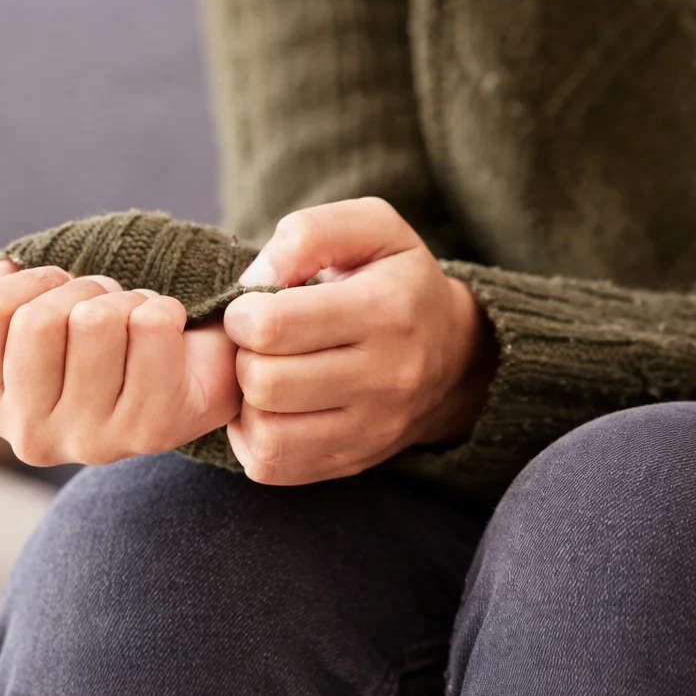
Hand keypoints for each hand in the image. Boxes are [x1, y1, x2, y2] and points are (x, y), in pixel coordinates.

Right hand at [0, 261, 240, 466]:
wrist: (184, 369)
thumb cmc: (93, 335)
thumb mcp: (20, 309)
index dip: (32, 281)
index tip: (58, 294)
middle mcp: (30, 438)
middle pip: (39, 320)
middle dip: (79, 289)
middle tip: (102, 305)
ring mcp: (91, 441)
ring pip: (95, 320)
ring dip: (122, 299)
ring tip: (131, 322)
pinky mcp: (152, 430)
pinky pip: (150, 326)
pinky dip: (163, 309)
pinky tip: (165, 337)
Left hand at [222, 197, 496, 484]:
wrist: (453, 355)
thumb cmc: (396, 281)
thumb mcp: (371, 229)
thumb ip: (309, 234)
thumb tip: (256, 281)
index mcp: (386, 311)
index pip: (275, 326)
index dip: (242, 314)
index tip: (251, 308)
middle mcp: (386, 378)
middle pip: (265, 383)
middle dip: (243, 357)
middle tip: (257, 344)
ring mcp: (371, 430)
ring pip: (266, 434)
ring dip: (246, 402)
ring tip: (264, 374)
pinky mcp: (352, 462)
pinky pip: (271, 466)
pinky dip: (254, 438)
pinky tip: (270, 408)